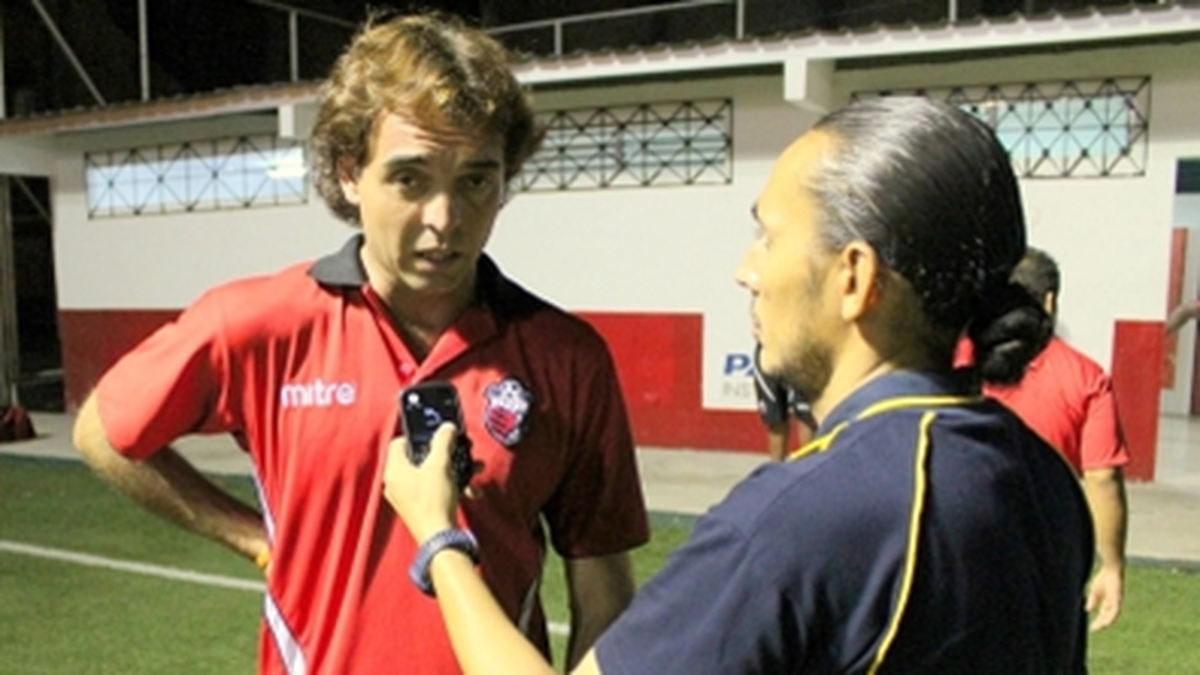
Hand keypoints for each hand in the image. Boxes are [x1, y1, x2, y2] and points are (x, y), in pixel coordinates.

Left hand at [384, 423, 461, 542]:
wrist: (439, 536)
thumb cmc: (434, 501)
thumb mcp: (441, 464)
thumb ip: (443, 441)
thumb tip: (447, 428)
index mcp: (394, 470)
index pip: (399, 442)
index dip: (417, 436)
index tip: (434, 436)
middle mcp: (395, 483)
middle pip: (417, 458)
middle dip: (443, 454)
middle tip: (456, 451)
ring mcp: (405, 498)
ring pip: (429, 475)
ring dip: (452, 470)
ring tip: (471, 470)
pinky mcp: (418, 509)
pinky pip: (433, 490)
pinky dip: (450, 486)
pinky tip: (468, 490)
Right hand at [1085, 565, 1123, 630]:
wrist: (1111, 570)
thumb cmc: (1103, 579)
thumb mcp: (1094, 592)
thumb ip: (1092, 601)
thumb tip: (1087, 610)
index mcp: (1107, 603)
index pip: (1103, 615)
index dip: (1097, 622)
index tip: (1091, 628)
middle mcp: (1112, 605)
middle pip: (1107, 617)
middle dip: (1100, 623)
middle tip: (1093, 629)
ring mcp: (1116, 602)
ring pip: (1112, 616)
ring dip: (1105, 622)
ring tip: (1100, 627)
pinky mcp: (1118, 599)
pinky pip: (1115, 610)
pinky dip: (1111, 616)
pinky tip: (1106, 620)